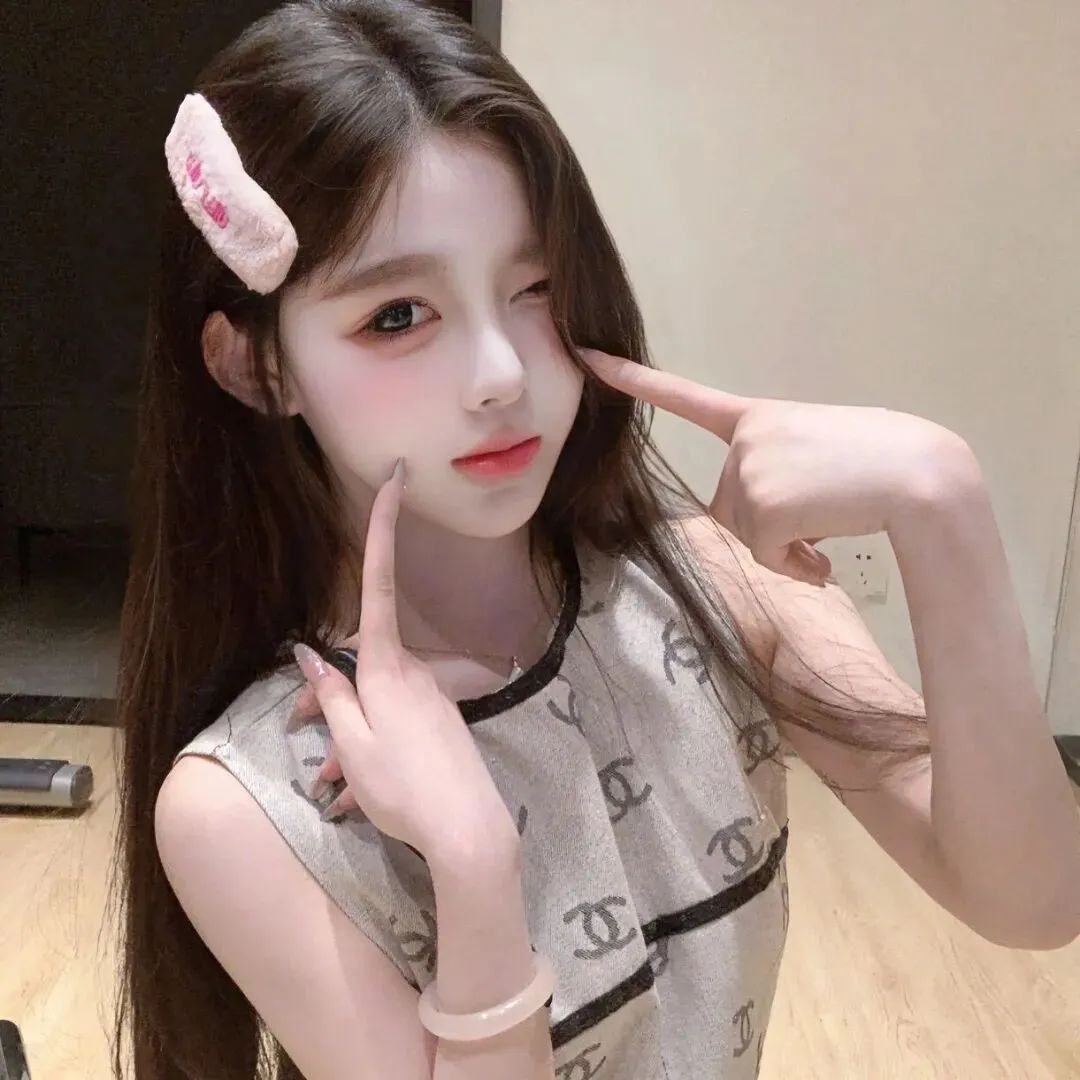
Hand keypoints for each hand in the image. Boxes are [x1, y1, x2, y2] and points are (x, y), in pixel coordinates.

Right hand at [293, 462, 517, 866]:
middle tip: (307, 739)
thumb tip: (309, 657)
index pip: (376, 584)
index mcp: (387, 668)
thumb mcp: (353, 744)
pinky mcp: (440, 723)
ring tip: (338, 788)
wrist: (469, 830)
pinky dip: (370, 750)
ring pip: (373, 702)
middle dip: (329, 696)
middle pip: (358, 665)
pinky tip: (360, 792)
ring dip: (348, 737)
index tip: (396, 478)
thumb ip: (332, 698)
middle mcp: (413, 673)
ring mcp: (430, 698)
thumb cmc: (403, 787)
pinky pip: (394, 724)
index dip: (383, 528)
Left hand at [583, 348, 975, 584]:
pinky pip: (766, 556)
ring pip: (746, 536)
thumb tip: (768, 537)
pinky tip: (829, 552)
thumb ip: (775, 478)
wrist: (922, 476)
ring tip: (831, 525)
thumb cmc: (880, 464)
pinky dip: (797, 565)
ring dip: (786, 548)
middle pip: (728, 508)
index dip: (632, 379)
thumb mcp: (816, 458)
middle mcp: (745, 440)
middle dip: (769, 526)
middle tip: (822, 511)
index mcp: (759, 418)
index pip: (685, 397)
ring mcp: (750, 471)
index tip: (587, 355)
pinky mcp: (762, 507)